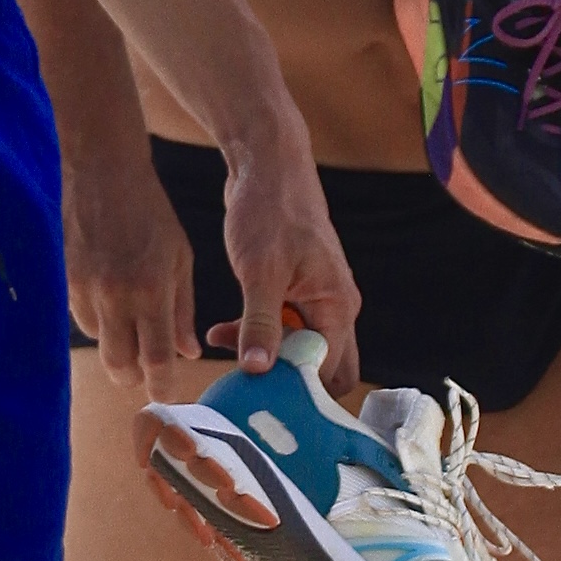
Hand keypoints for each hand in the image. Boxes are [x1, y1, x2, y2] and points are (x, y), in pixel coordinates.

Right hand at [62, 135, 199, 395]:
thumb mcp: (180, 258)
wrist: (104, 175)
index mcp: (152, 290)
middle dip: (134, 378)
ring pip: (100, 346)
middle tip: (145, 375)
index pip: (157, 358)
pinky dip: (101, 327)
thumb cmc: (151, 214)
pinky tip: (113, 312)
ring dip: (118, 350)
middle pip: (120, 366)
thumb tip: (187, 353)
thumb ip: (182, 309)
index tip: (168, 394)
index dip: (163, 385)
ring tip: (133, 337)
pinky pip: (84, 323)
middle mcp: (118, 296)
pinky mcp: (68, 282)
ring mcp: (88, 290)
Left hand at [216, 120, 359, 398]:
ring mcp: (314, 299)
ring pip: (296, 349)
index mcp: (338, 306)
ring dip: (263, 355)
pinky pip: (279, 329)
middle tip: (244, 382)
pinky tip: (222, 331)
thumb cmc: (269, 210)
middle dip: (284, 381)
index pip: (330, 372)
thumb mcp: (260, 271)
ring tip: (224, 346)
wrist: (266, 164)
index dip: (298, 391)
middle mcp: (334, 307)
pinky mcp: (292, 290)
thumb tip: (259, 370)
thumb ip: (260, 323)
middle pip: (321, 368)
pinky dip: (255, 334)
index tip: (259, 396)